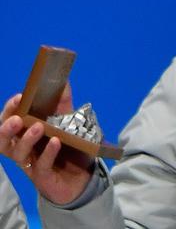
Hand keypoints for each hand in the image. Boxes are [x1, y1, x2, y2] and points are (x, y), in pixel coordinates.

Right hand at [0, 85, 93, 204]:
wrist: (83, 178)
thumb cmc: (68, 149)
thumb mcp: (68, 123)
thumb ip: (63, 105)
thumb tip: (64, 82)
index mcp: (24, 134)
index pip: (8, 121)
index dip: (10, 110)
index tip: (19, 97)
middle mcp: (22, 148)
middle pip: (3, 139)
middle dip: (6, 127)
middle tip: (17, 118)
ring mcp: (30, 163)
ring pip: (17, 152)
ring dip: (26, 139)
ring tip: (38, 127)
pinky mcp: (42, 176)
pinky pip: (41, 164)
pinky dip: (48, 152)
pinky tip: (56, 142)